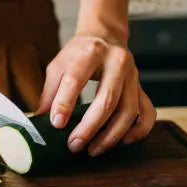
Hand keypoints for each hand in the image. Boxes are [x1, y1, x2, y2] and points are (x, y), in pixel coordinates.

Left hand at [36, 34, 155, 155]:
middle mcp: (117, 62)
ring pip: (128, 111)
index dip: (64, 103)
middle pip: (107, 100)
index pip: (76, 80)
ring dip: (110, 135)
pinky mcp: (141, 87)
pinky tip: (123, 141)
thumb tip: (39, 121)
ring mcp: (133, 76)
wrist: (105, 36)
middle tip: (74, 145)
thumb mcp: (58, 66)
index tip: (56, 124)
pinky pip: (147, 113)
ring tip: (93, 150)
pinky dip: (138, 130)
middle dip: (89, 127)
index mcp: (91, 53)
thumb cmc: (79, 54)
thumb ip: (49, 93)